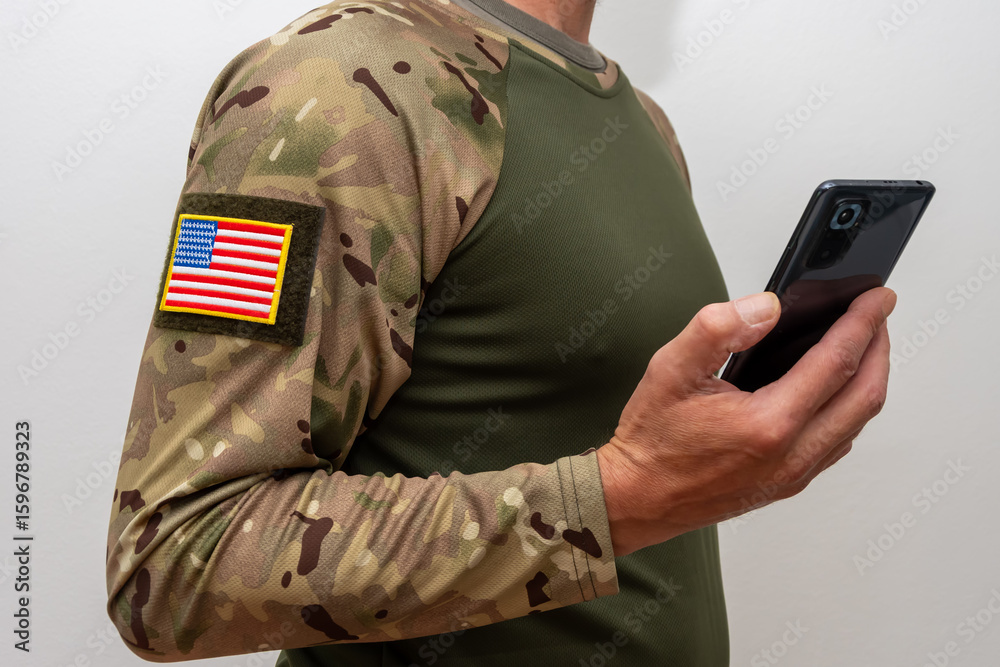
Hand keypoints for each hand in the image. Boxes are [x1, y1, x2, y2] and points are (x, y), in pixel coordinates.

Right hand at [596, 287, 895, 556]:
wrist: (636, 498)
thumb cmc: (652, 441)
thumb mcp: (670, 370)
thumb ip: (718, 329)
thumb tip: (766, 307)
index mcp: (768, 423)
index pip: (836, 362)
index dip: (862, 323)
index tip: (875, 298)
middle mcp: (790, 454)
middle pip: (864, 396)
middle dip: (879, 349)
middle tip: (877, 316)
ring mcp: (793, 474)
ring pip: (856, 424)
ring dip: (868, 381)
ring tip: (862, 346)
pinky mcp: (787, 484)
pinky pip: (837, 443)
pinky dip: (849, 410)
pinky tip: (833, 390)